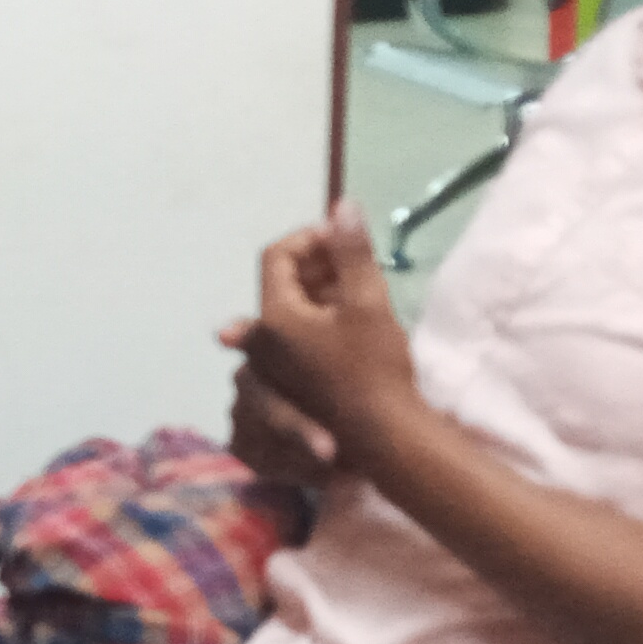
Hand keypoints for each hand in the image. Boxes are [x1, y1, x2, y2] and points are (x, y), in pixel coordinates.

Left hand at [221, 202, 420, 474]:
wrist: (382, 438)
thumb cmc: (375, 369)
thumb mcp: (368, 302)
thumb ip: (352, 251)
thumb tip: (342, 205)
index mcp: (273, 317)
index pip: (276, 256)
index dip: (311, 239)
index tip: (346, 241)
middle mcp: (260, 341)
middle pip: (281, 284)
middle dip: (319, 267)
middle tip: (359, 269)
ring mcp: (270, 367)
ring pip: (289, 312)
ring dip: (321, 294)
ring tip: (361, 297)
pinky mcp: (286, 385)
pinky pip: (293, 339)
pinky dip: (318, 322)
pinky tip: (352, 327)